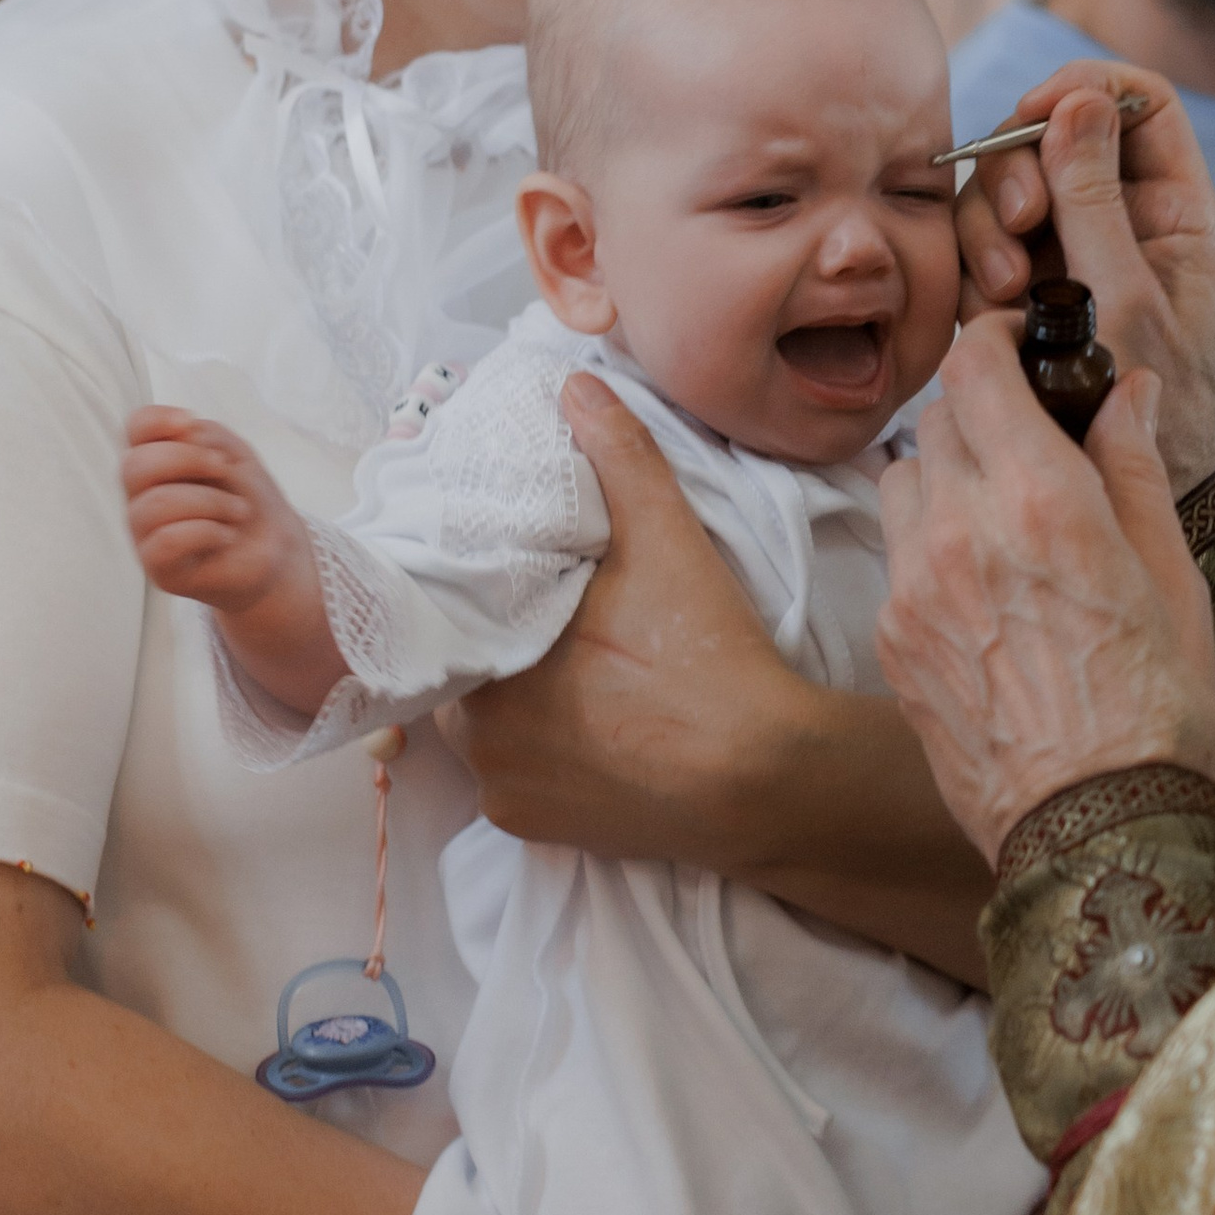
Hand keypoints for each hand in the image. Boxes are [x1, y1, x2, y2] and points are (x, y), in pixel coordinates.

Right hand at [122, 408, 307, 608]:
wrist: (275, 548)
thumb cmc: (250, 500)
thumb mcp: (237, 456)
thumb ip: (207, 437)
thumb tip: (184, 432)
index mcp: (157, 463)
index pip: (134, 430)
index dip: (156, 420)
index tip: (190, 421)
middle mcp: (141, 496)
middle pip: (134, 466)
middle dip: (187, 459)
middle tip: (225, 468)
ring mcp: (145, 534)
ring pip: (154, 505)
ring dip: (208, 501)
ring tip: (239, 510)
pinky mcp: (158, 568)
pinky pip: (165, 541)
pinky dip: (205, 531)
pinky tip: (227, 535)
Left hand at [448, 374, 812, 863]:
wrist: (761, 780)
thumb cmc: (704, 656)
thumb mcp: (665, 540)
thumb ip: (620, 457)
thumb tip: (577, 384)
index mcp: (486, 654)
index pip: (452, 612)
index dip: (479, 592)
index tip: (512, 578)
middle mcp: (472, 733)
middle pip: (463, 668)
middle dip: (498, 645)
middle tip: (553, 622)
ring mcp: (499, 790)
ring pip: (482, 729)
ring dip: (513, 704)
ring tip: (571, 676)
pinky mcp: (531, 830)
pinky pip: (512, 783)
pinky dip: (538, 760)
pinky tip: (586, 733)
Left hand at [876, 327, 1214, 862]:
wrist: (1098, 831)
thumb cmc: (1160, 708)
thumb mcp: (1172, 576)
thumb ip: (1134, 468)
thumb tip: (1126, 388)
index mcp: (1043, 501)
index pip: (975, 366)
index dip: (995, 341)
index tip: (1022, 350)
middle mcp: (962, 532)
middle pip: (937, 415)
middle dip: (981, 407)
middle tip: (1028, 436)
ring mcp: (914, 589)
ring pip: (902, 479)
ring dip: (944, 474)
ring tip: (1000, 514)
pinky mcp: (893, 641)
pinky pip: (896, 557)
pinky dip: (930, 548)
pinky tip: (983, 589)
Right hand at [952, 69, 1214, 495]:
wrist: (1123, 487)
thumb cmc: (1148, 406)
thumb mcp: (1127, 297)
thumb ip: (1097, 200)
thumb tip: (1078, 102)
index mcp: (1174, 209)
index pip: (1139, 103)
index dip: (1085, 88)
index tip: (1037, 112)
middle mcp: (1121, 218)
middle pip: (1052, 136)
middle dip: (1019, 167)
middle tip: (1020, 223)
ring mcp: (1069, 250)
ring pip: (1007, 189)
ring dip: (989, 226)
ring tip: (1004, 293)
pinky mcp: (1025, 288)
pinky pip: (982, 244)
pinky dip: (974, 266)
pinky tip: (988, 314)